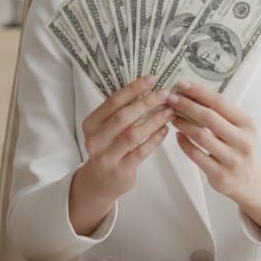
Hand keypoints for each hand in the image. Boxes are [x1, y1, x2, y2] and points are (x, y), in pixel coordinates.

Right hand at [68, 75, 174, 234]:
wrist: (101, 181)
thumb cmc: (109, 148)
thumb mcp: (108, 129)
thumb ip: (122, 111)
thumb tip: (148, 88)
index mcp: (91, 123)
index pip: (113, 101)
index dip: (133, 89)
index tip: (152, 79)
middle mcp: (95, 140)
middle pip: (124, 116)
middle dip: (147, 103)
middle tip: (165, 94)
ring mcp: (106, 157)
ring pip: (134, 134)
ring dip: (154, 120)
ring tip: (169, 111)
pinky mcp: (120, 171)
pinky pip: (141, 152)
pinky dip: (155, 139)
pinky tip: (165, 130)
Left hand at [168, 80, 260, 236]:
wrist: (248, 180)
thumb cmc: (237, 147)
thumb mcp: (238, 127)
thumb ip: (220, 113)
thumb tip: (190, 92)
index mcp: (247, 124)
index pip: (220, 102)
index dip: (199, 92)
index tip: (182, 84)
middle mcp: (242, 141)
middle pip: (209, 117)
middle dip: (187, 106)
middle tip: (171, 99)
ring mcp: (232, 159)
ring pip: (200, 136)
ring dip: (183, 123)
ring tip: (172, 116)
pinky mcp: (220, 174)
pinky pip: (196, 155)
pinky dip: (184, 143)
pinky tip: (177, 135)